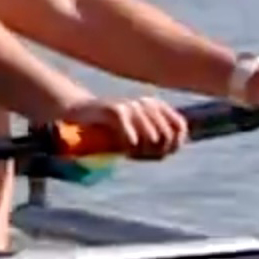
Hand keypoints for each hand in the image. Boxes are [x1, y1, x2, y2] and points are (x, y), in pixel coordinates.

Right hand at [59, 94, 189, 159]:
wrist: (78, 115)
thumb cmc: (109, 130)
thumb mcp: (136, 134)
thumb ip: (157, 140)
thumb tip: (173, 149)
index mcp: (156, 105)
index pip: (180, 127)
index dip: (172, 145)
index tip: (157, 153)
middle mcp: (146, 103)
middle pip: (166, 137)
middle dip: (154, 151)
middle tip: (138, 155)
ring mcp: (131, 105)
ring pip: (151, 137)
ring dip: (140, 151)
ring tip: (128, 152)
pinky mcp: (115, 110)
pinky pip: (132, 135)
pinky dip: (129, 146)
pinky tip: (122, 150)